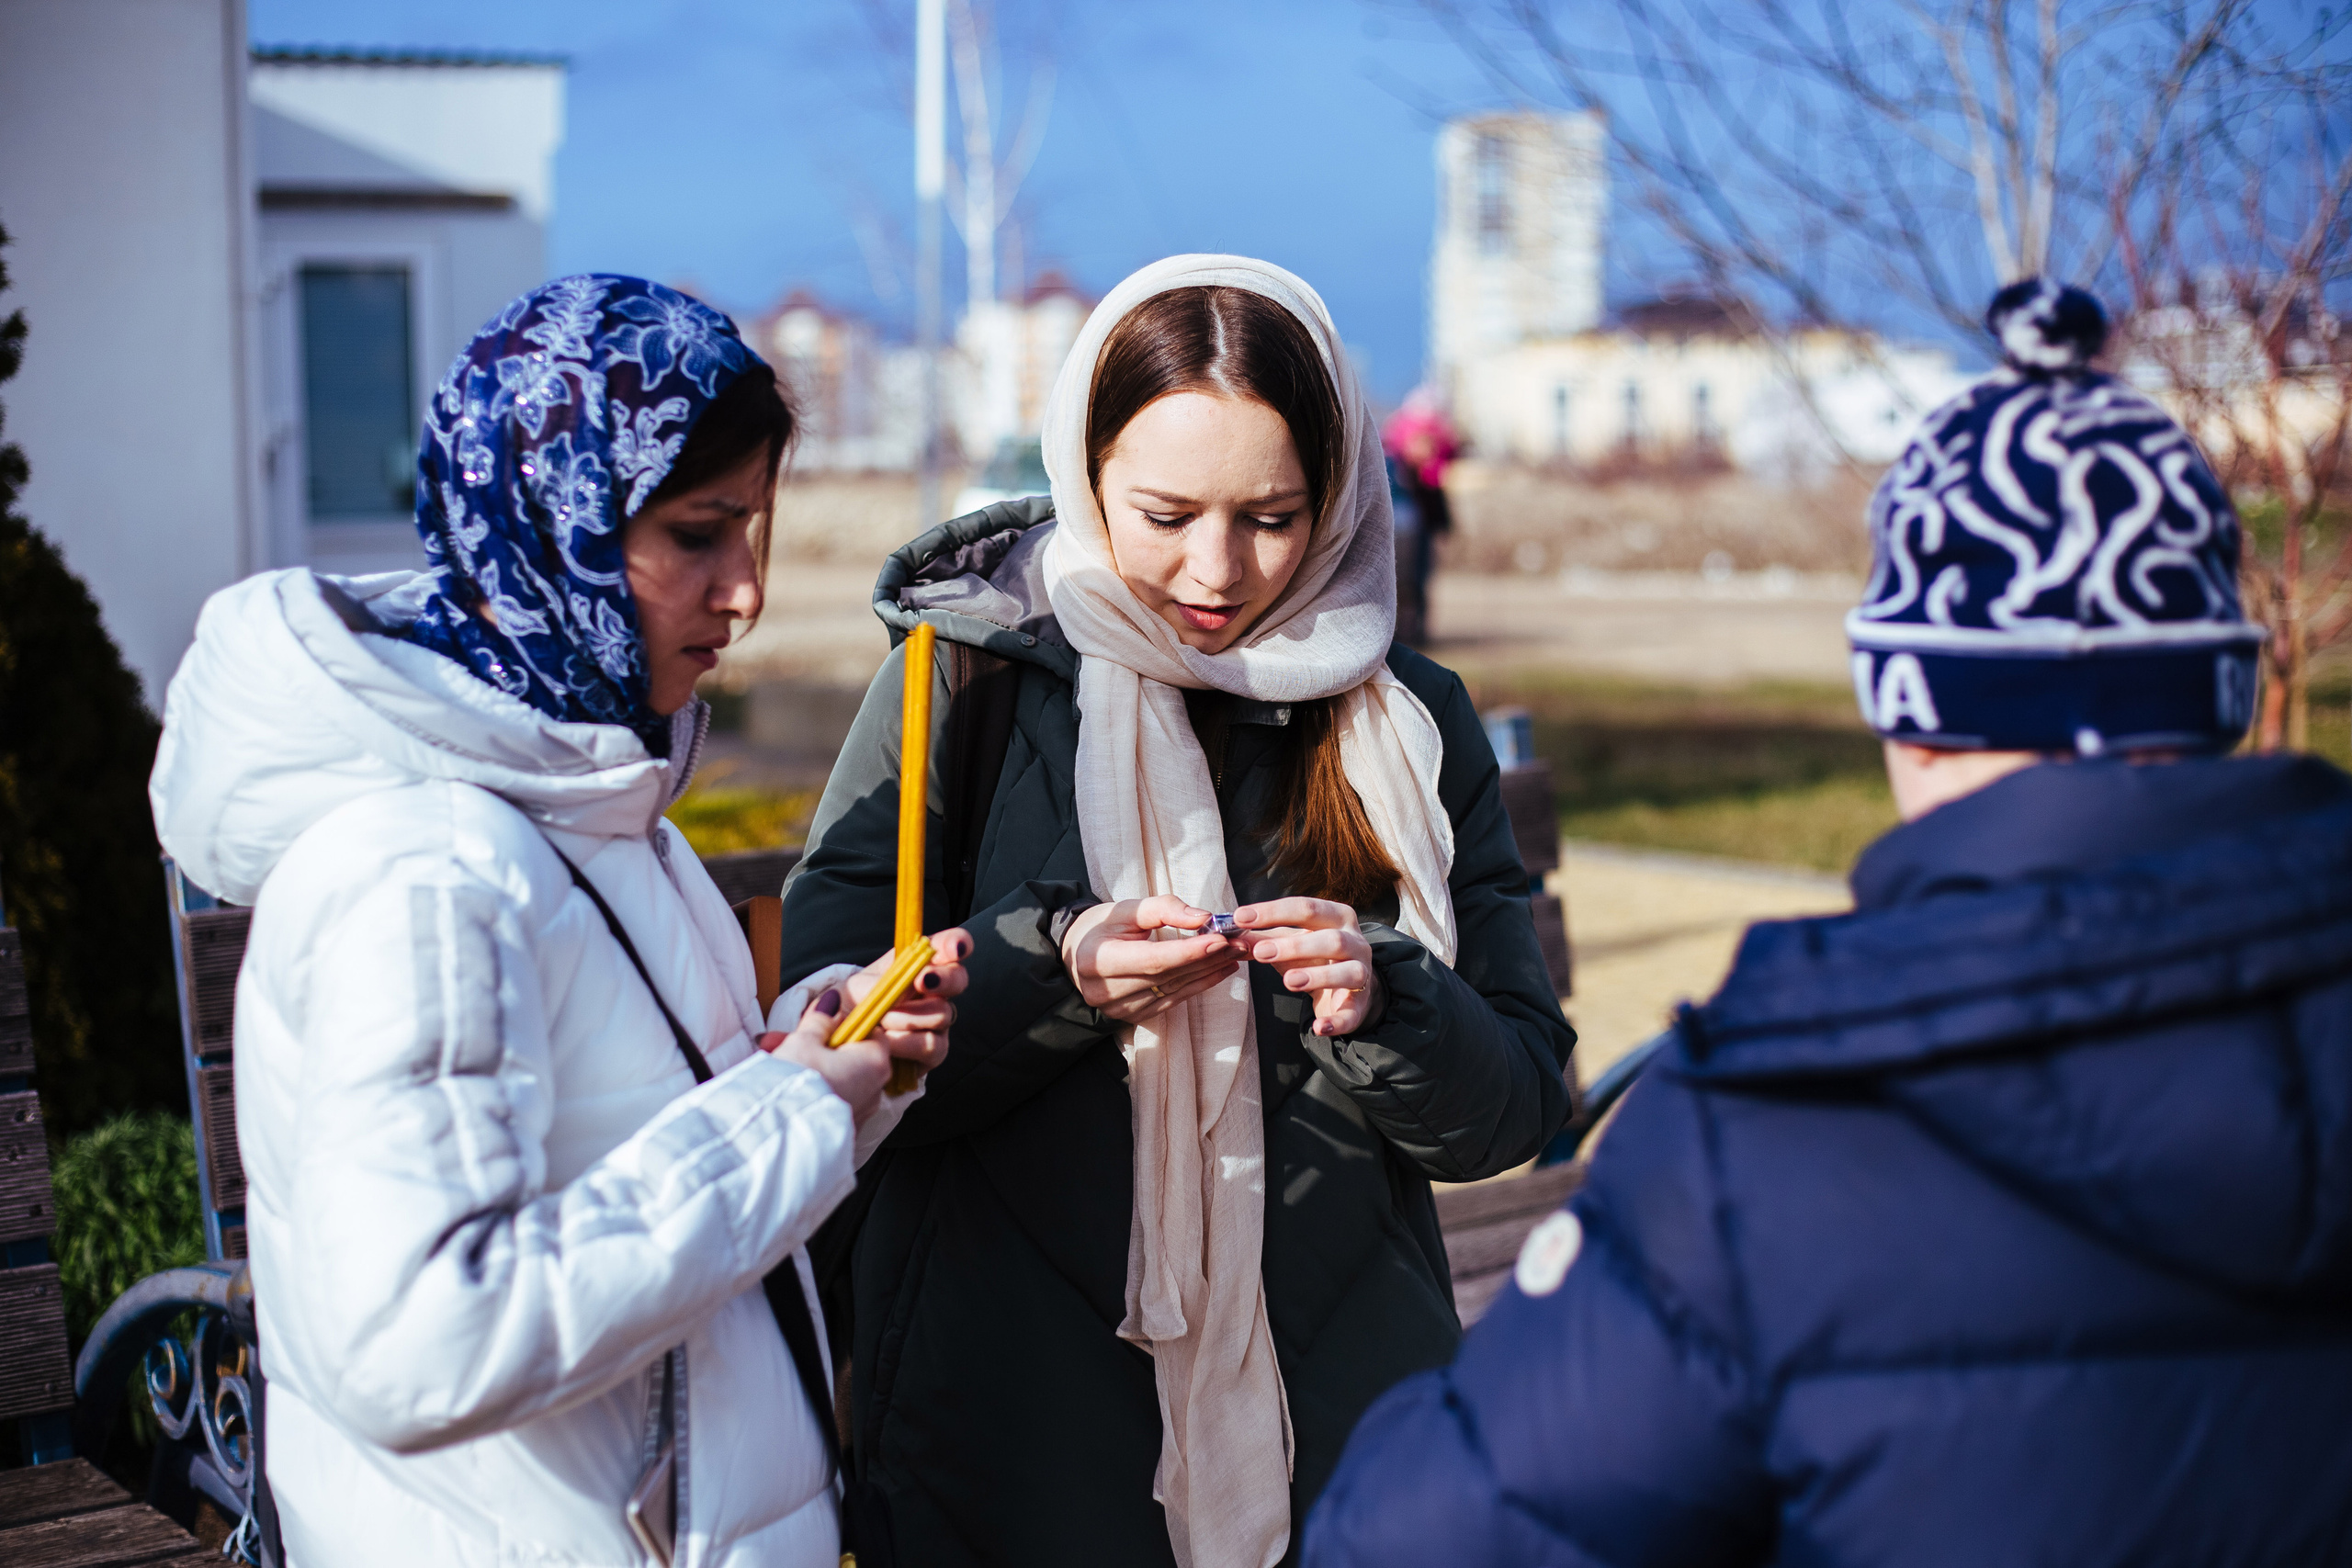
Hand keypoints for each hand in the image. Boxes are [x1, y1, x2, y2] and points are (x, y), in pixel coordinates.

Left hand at [762, 930, 970, 1123]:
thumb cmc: (851, 1008)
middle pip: (958, 978)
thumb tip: (901, 990)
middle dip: (942, 977)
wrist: (840, 1045)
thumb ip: (880, 983)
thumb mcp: (856, 988)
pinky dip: (905, 1043)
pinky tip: (887, 1044)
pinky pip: (932, 1045)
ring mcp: (936, 1022)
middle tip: (920, 982)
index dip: (956, 943)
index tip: (953, 949)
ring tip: (881, 1022)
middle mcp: (933, 991)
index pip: (948, 946)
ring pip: (942, 1014)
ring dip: (908, 1018)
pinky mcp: (933, 1052)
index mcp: (917, 965)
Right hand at [1061, 895, 1245, 1022]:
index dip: (1190, 951)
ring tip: (1236, 953)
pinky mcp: (1134, 1016)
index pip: (1154, 959)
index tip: (1221, 939)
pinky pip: (1174, 1000)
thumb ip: (1164, 909)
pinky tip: (1221, 970)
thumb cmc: (1102, 926)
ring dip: (1209, 971)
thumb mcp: (1125, 908)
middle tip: (1240, 942)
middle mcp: (1108, 991)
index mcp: (1100, 960)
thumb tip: (1203, 918)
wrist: (1076, 953)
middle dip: (1207, 959)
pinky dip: (1200, 984)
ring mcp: (1121, 1009)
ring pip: (1175, 989)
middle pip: (1168, 975)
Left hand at [1232, 897, 1382, 1037]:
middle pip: (1331, 940)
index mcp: (1337, 917)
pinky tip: (1317, 1027)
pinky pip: (1351, 1014)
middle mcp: (1356, 942)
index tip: (1240, 917)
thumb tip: (1228, 934)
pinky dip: (1336, 1021)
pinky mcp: (1360, 1005)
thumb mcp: (1290, 942)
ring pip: (1347, 972)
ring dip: (1318, 977)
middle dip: (1295, 946)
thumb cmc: (1315, 955)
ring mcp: (1362, 973)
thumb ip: (1262, 938)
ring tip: (1289, 982)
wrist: (1349, 986)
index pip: (1306, 908)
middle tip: (1261, 952)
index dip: (1272, 912)